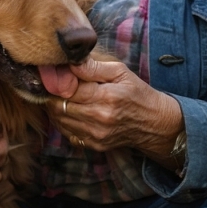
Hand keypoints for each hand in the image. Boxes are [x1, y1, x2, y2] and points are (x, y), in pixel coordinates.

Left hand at [41, 58, 183, 167]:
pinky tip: (71, 111)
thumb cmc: (136, 93)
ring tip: (62, 97)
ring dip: (55, 108)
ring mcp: (96, 134)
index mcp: (107, 97)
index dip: (58, 81)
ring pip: (60, 121)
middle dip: (53, 95)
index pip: (68, 89)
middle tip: (55, 85)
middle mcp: (100, 118)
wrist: (153, 122)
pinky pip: (67, 133)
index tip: (57, 74)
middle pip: (59, 106)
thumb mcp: (120, 72)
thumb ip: (94, 67)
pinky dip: (63, 122)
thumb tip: (70, 62)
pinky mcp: (94, 145)